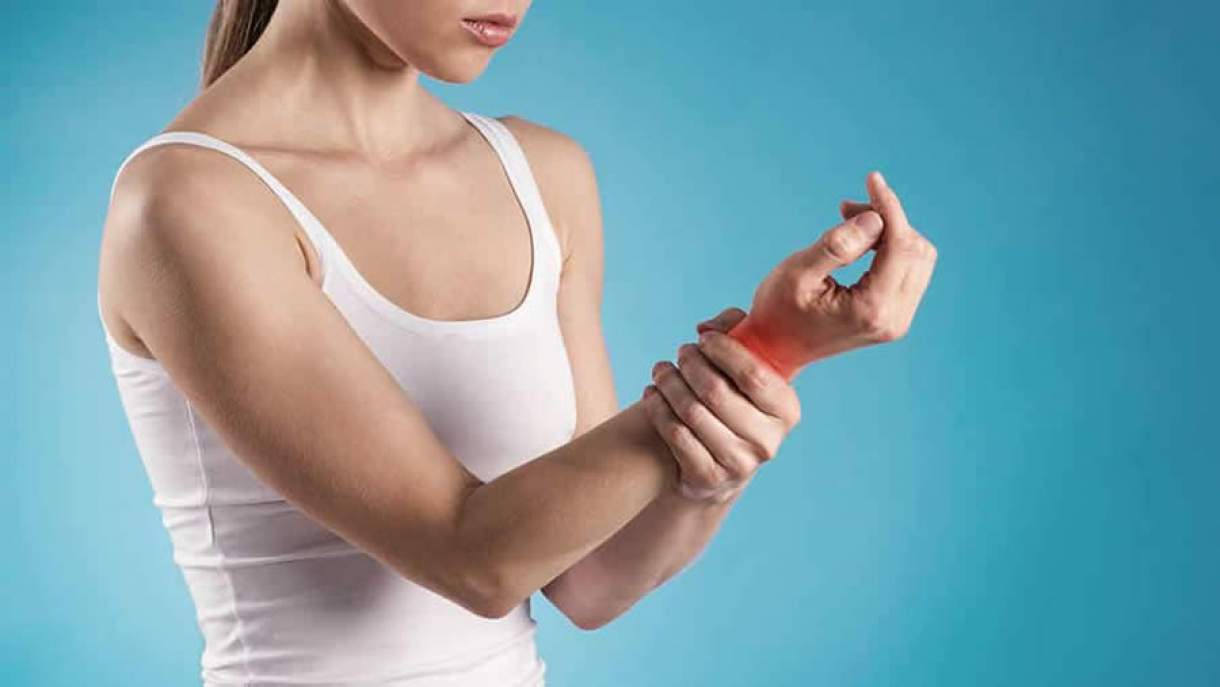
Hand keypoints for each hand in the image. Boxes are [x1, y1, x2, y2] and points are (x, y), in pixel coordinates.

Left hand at [640, 307, 801, 503]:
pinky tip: (652, 394)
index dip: (722, 350)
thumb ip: (736, 334)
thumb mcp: (746, 372)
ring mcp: (739, 464)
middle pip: (716, 392)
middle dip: (690, 365)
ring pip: (692, 412)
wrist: (720, 464)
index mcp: (786, 411)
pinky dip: (658, 409)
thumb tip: (707, 329)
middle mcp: (767, 441)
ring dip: (669, 384)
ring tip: (660, 370)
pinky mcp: (708, 478)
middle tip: (679, 353)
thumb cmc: (734, 402)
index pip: (752, 374)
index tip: (702, 338)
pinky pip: (675, 435)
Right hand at [727, 171, 937, 378]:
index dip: (889, 207)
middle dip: (888, 218)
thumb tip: (875, 219)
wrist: (774, 351)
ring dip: (891, 231)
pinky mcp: (893, 317)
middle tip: (846, 208)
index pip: (901, 246)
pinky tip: (861, 241)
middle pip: (916, 250)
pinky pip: (909, 271)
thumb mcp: (797, 272)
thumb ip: (837, 244)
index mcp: (871, 309)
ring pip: (918, 258)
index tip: (872, 179)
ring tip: (850, 222)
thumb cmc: (777, 311)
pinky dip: (891, 248)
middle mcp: (893, 319)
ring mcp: (897, 321)